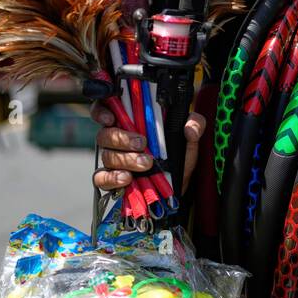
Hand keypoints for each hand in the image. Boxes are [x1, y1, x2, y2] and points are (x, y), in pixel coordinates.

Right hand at [90, 104, 204, 192]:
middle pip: (104, 133)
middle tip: (142, 144)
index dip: (102, 111)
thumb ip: (196, 124)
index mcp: (131, 122)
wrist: (177, 187)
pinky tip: (127, 178)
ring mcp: (112, 160)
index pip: (107, 109)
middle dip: (122, 138)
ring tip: (145, 164)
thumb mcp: (190, 138)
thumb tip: (190, 128)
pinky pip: (101, 177)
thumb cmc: (177, 156)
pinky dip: (112, 177)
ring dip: (125, 159)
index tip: (111, 117)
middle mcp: (117, 139)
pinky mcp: (110, 180)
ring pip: (106, 155)